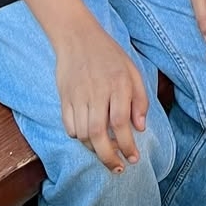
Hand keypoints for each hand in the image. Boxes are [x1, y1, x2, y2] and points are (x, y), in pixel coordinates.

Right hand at [55, 25, 147, 173]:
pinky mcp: (64, 98)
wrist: (77, 37)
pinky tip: (89, 137)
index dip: (127, 145)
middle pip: (100, 134)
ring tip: (106, 152)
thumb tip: (140, 128)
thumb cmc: (109, 55)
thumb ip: (140, 99)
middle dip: (109, 157)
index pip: (121, 123)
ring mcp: (78, 95)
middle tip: (118, 168)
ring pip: (84, 133)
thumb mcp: (132, 71)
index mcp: (118, 84)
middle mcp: (98, 91)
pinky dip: (79, 137)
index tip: (133, 158)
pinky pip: (69, 126)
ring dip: (95, 149)